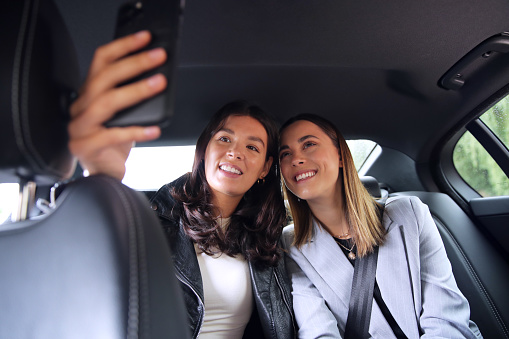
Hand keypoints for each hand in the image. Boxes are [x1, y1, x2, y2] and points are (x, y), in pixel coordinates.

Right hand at [68, 31, 166, 179]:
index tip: (146, 38)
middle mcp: (80, 107)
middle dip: (134, 64)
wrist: (104, 173)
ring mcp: (79, 128)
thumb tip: (159, 76)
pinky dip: (135, 131)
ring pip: (105, 103)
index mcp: (89, 93)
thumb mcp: (124, 114)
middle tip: (158, 57)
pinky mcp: (86, 147)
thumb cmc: (116, 142)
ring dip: (135, 91)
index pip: (101, 61)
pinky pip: (111, 136)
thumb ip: (131, 95)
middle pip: (103, 78)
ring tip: (158, 84)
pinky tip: (155, 129)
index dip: (123, 46)